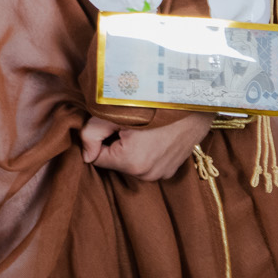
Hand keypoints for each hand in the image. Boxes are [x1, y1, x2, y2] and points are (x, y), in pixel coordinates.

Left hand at [80, 113, 212, 180]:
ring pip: (130, 163)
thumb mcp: (112, 113)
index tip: (107, 125)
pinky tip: (153, 135)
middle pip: (114, 162)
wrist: (192, 103)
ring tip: (141, 128)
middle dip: (114, 144)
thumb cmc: (151, 103)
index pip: (96, 158)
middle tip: (125, 124)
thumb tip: (85, 155)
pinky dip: (146, 153)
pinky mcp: (171, 170)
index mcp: (130, 162)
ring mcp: (161, 174)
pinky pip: (147, 164)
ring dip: (129, 149)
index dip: (97, 140)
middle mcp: (147, 174)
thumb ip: (90, 135)